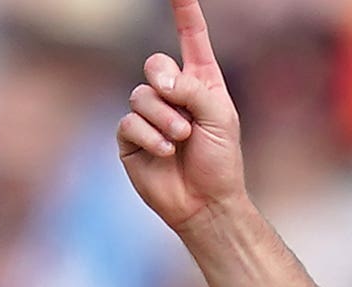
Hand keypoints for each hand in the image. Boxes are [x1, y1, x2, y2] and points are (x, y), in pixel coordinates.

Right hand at [117, 0, 245, 233]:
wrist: (207, 203)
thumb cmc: (221, 161)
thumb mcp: (219, 117)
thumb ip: (192, 88)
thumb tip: (158, 82)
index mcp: (201, 83)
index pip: (191, 39)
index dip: (185, 13)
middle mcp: (172, 95)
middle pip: (155, 64)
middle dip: (166, 82)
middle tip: (183, 108)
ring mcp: (149, 115)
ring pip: (140, 95)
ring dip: (164, 118)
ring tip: (182, 140)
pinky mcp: (131, 138)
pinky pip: (130, 122)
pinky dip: (151, 136)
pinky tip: (167, 152)